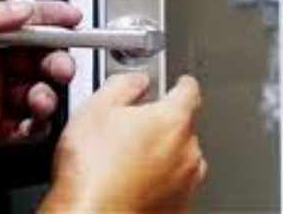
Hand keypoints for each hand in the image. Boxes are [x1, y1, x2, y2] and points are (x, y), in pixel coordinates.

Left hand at [0, 0, 81, 172]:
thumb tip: (21, 8)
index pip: (23, 22)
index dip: (51, 18)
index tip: (74, 19)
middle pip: (39, 58)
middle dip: (56, 62)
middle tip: (60, 70)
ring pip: (37, 92)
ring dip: (46, 97)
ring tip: (39, 102)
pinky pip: (26, 126)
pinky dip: (36, 126)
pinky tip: (32, 124)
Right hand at [41, 75, 206, 212]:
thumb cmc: (93, 173)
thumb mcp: (96, 108)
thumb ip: (124, 83)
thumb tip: (136, 80)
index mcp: (174, 119)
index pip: (189, 90)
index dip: (180, 84)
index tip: (176, 84)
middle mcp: (188, 151)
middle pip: (182, 126)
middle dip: (161, 125)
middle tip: (131, 131)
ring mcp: (186, 182)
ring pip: (179, 158)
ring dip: (161, 156)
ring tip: (126, 162)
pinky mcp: (180, 207)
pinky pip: (173, 186)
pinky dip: (159, 183)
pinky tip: (132, 184)